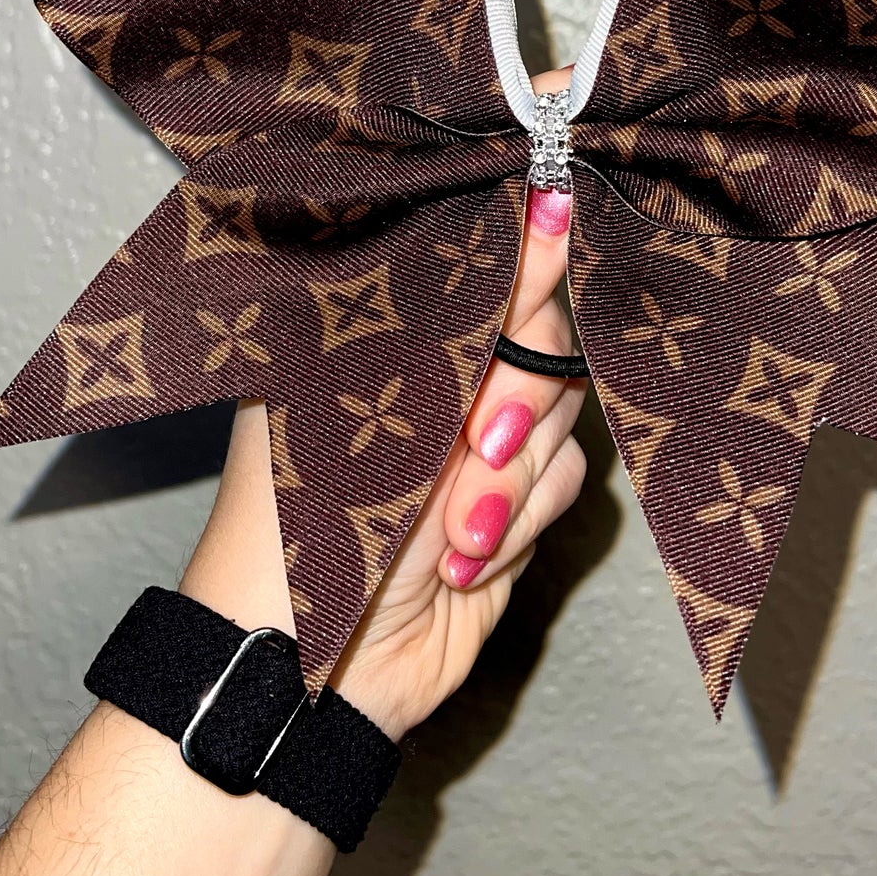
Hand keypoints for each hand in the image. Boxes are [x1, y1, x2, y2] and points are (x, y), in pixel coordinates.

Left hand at [181, 67, 586, 741]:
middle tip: (475, 442)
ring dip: (507, 481)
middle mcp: (436, 369)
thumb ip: (482, 309)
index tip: (570, 201)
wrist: (306, 675)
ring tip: (446, 529)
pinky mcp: (511, 505)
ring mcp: (474, 438)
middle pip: (541, 331)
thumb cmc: (313, 525)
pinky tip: (458, 560)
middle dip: (516, 395)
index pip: (478, 248)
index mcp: (383, 323)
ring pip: (562, 415)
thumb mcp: (398, 400)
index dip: (531, 228)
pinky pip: (565, 486)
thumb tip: (544, 200)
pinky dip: (515, 526)